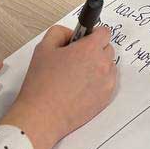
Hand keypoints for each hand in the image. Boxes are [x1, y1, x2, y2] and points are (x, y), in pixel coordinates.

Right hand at [0, 25, 117, 148]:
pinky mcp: (106, 98)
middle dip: (94, 51)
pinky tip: (80, 88)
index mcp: (89, 49)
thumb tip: (72, 33)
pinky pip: (108, 83)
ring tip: (76, 77)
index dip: (92, 35)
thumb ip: (60, 32)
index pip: (104, 32)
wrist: (42, 116)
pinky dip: (98, 83)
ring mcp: (107, 82)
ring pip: (108, 66)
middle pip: (107, 49)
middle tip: (75, 60)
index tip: (84, 40)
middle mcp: (102, 64)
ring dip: (98, 67)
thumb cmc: (41, 84)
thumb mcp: (43, 48)